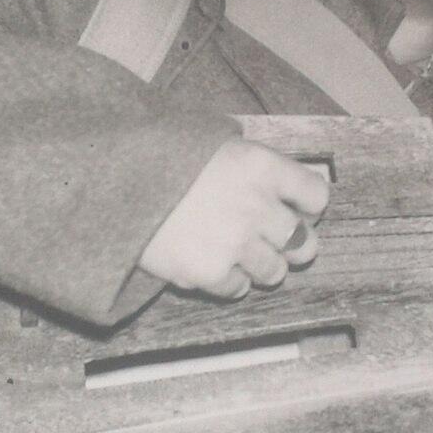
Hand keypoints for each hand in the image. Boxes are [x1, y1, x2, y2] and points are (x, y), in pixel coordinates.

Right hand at [139, 138, 329, 298]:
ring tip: (239, 251)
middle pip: (303, 241)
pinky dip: (230, 281)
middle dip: (293, 244)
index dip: (309, 206)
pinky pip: (239, 289)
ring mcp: (235, 242)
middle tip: (275, 240)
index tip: (299, 210)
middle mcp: (256, 205)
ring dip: (262, 265)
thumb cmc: (164, 158)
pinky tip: (213, 262)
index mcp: (261, 165)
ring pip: (275, 271)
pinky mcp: (210, 272)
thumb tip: (285, 188)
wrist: (115, 183)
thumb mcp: (215, 143)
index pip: (316, 195)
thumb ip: (254, 166)